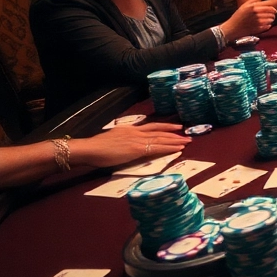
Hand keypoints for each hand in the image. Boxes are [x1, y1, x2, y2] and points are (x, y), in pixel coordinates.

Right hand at [71, 123, 188, 168]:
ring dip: (175, 140)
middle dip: (174, 132)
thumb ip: (121, 141)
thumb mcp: (111, 140)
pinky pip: (157, 148)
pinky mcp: (137, 149)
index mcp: (128, 129)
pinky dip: (169, 147)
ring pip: (161, 138)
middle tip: (186, 133)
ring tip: (187, 141)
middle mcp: (135, 132)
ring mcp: (137, 140)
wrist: (89, 149)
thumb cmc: (95, 148)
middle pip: (159, 131)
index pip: (150, 127)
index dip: (164, 127)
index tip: (175, 127)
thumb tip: (127, 145)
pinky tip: (178, 148)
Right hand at [222, 0, 276, 38]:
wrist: (232, 28)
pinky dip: (268, 26)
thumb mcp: (243, 7)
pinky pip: (267, 27)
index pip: (268, 8)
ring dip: (271, 20)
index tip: (275, 10)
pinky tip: (267, 25)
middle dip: (273, 15)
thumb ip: (252, 2)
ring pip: (270, 20)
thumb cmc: (237, 17)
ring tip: (270, 20)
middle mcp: (256, 14)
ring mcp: (257, 22)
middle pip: (270, 14)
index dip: (273, 9)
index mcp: (253, 8)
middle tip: (273, 16)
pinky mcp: (257, 29)